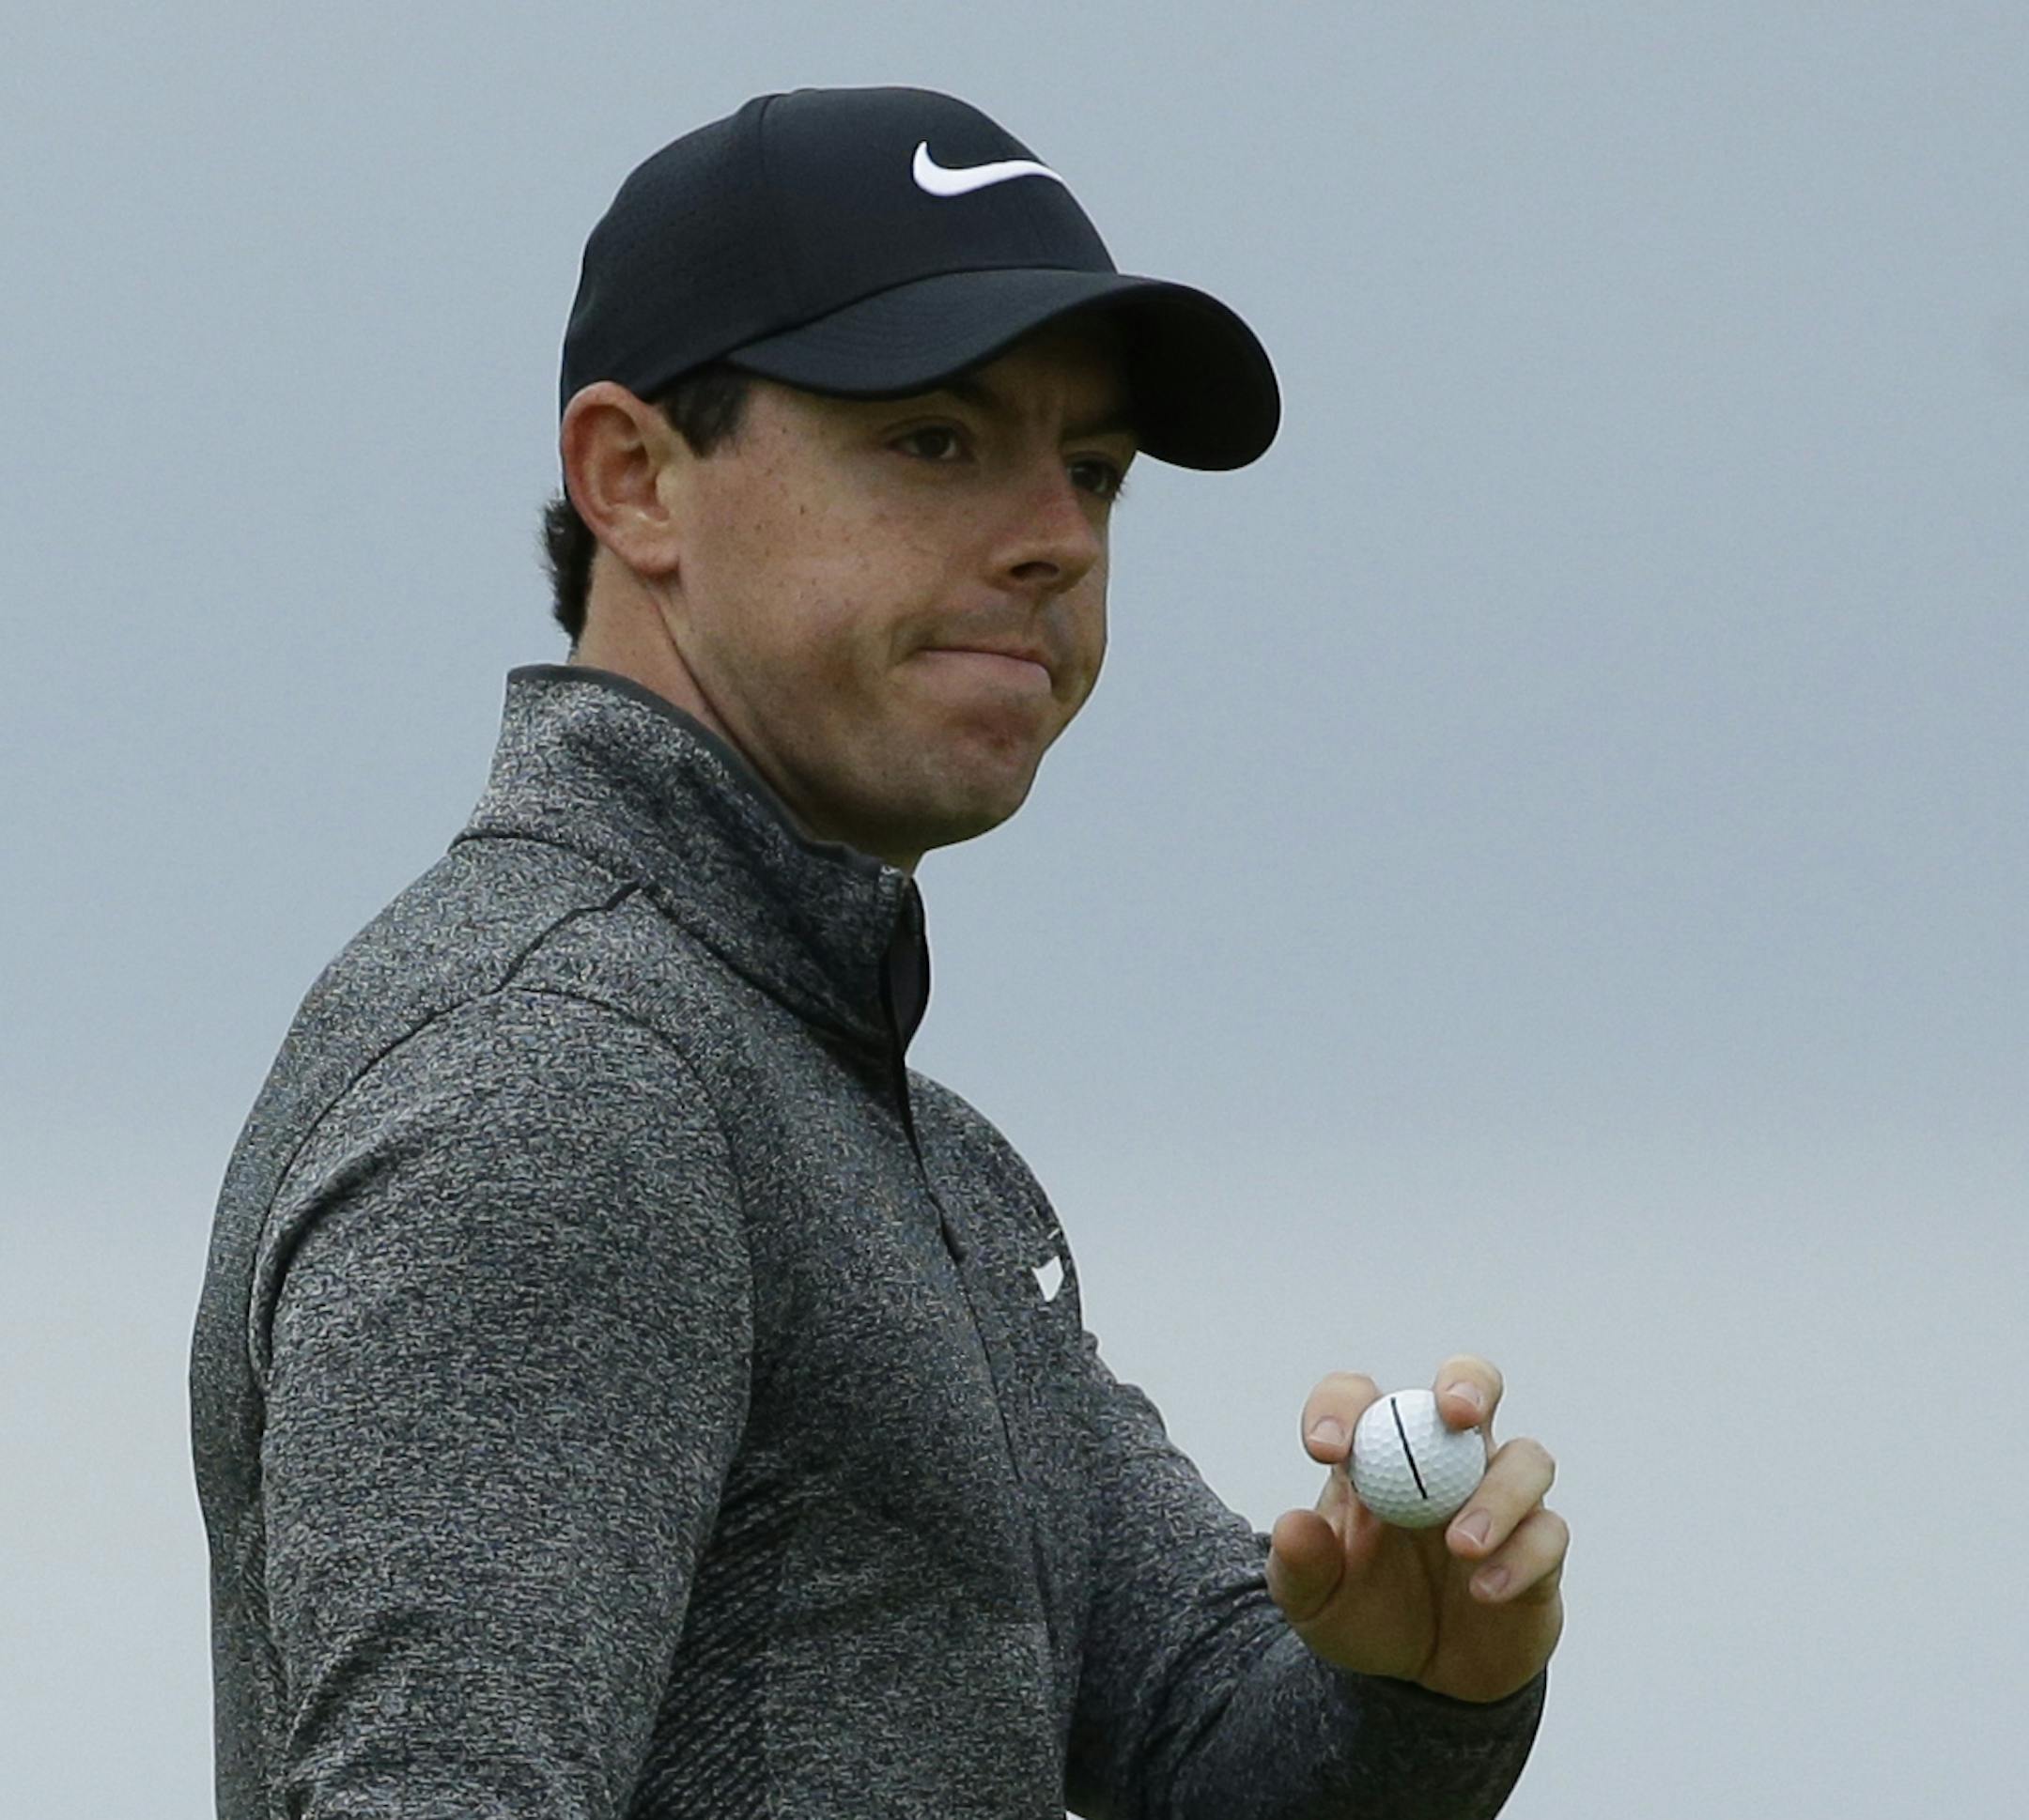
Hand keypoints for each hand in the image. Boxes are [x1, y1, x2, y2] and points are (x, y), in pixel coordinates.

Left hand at [1265, 1356, 1565, 1703]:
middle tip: (1456, 1413)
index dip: (1340, 1407)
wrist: (1422, 1682)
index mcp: (1377, 1452)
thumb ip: (1299, 1566)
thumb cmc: (1363, 1614)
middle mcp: (1444, 1458)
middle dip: (1468, 1384)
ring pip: (1526, 1459)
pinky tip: (1485, 1590)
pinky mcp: (1540, 1549)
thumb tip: (1293, 1526)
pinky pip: (1548, 1533)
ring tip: (1460, 1546)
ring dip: (1498, 1494)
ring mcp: (1499, 1498)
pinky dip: (1521, 1556)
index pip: (1358, 1397)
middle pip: (1471, 1384)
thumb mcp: (1313, 1601)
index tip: (1325, 1448)